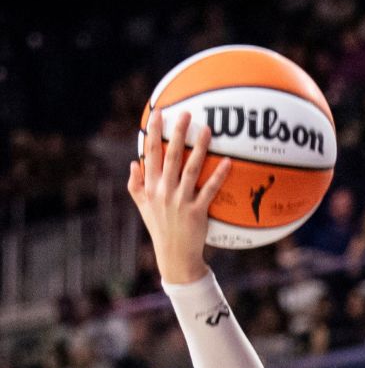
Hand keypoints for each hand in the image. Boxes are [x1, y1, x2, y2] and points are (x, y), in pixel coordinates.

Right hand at [128, 109, 232, 283]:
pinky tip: (228, 162)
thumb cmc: (159, 226)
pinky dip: (218, 176)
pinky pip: (209, 190)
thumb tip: (133, 162)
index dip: (154, 133)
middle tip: (186, 113)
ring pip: (190, 169)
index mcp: (150, 186)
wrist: (173, 254)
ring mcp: (180, 201)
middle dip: (176, 133)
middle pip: (170, 157)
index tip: (158, 113)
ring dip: (199, 149)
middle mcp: (163, 191)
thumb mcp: (142, 206)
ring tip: (208, 130)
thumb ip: (135, 184)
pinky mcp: (197, 212)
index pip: (150, 154)